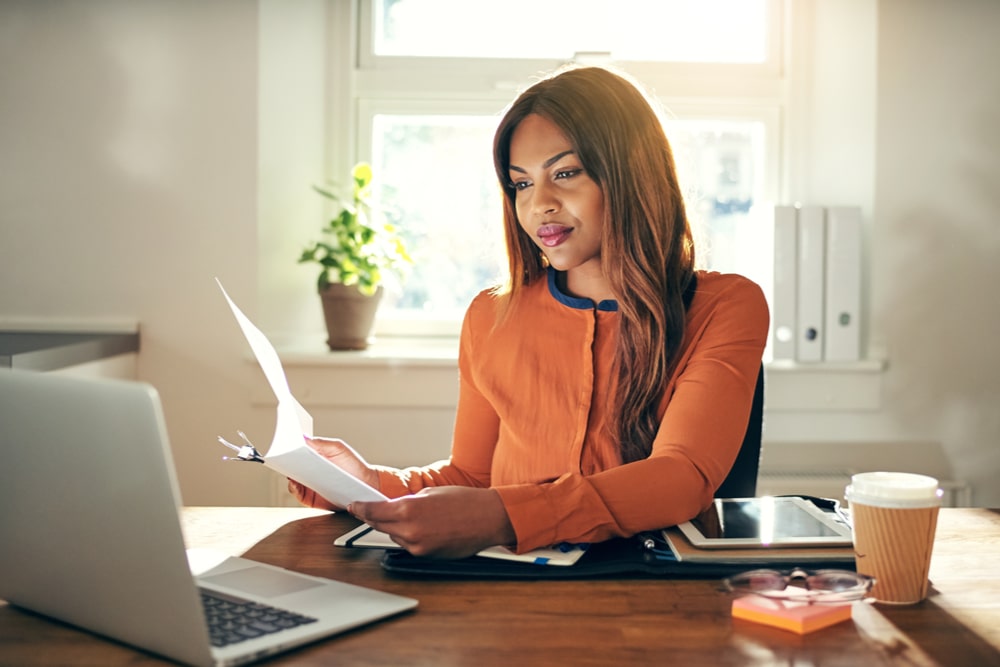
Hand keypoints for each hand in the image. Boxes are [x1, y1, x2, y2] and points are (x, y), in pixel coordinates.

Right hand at [286, 436, 379, 509]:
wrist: (365, 484)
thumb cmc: (353, 465)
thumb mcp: (338, 448)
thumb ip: (322, 443)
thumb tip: (304, 438)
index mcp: (314, 457)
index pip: (297, 452)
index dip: (289, 448)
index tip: (284, 445)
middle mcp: (309, 471)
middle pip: (292, 466)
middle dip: (286, 461)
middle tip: (283, 457)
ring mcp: (309, 485)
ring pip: (292, 480)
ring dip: (288, 475)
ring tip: (289, 470)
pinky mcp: (310, 499)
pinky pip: (297, 494)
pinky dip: (294, 489)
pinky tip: (295, 484)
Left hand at [349, 486, 515, 558]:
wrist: (489, 518)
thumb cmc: (465, 502)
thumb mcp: (431, 493)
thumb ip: (408, 501)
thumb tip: (394, 508)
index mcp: (409, 508)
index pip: (373, 511)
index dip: (360, 509)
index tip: (354, 506)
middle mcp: (410, 529)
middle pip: (379, 525)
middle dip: (374, 517)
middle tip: (368, 511)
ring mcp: (417, 545)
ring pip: (394, 536)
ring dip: (395, 527)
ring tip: (412, 516)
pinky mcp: (426, 555)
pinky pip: (408, 545)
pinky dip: (409, 536)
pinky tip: (421, 527)